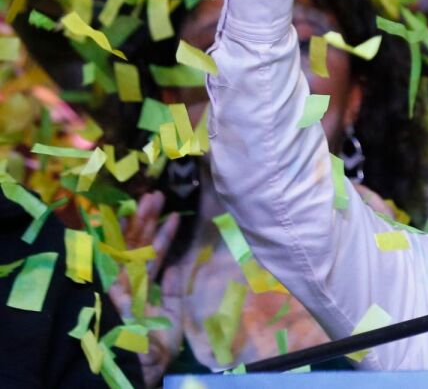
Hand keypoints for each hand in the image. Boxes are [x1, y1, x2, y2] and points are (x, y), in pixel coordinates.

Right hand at [106, 192, 183, 386]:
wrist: (148, 367)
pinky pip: (136, 265)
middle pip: (137, 244)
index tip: (168, 212)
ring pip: (133, 247)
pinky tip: (156, 227)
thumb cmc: (159, 343)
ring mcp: (124, 285)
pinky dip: (146, 247)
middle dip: (146, 218)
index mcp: (143, 285)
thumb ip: (172, 288)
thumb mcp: (172, 311)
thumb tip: (174, 265)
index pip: (149, 253)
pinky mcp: (120, 294)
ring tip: (153, 199)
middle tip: (155, 194)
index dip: (157, 232)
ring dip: (143, 222)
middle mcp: (132, 281)